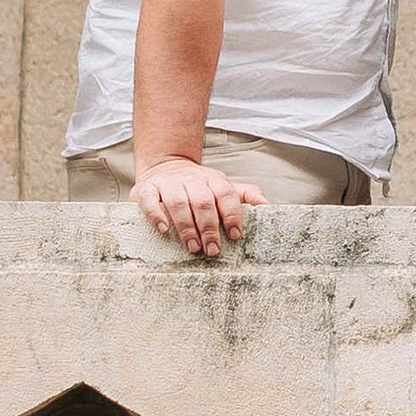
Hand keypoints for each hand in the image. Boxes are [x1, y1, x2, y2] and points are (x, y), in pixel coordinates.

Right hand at [133, 156, 263, 259]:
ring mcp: (168, 183)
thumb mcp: (221, 187)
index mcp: (213, 180)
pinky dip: (156, 215)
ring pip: (178, 202)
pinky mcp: (147, 188)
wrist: (165, 166)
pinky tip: (164, 229)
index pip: (225, 194)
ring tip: (192, 247)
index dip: (232, 214)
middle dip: (209, 228)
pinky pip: (150, 200)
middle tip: (213, 250)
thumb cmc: (198, 186)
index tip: (234, 235)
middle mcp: (191, 179)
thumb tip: (268, 205)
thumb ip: (244, 195)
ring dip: (186, 226)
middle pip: (203, 201)